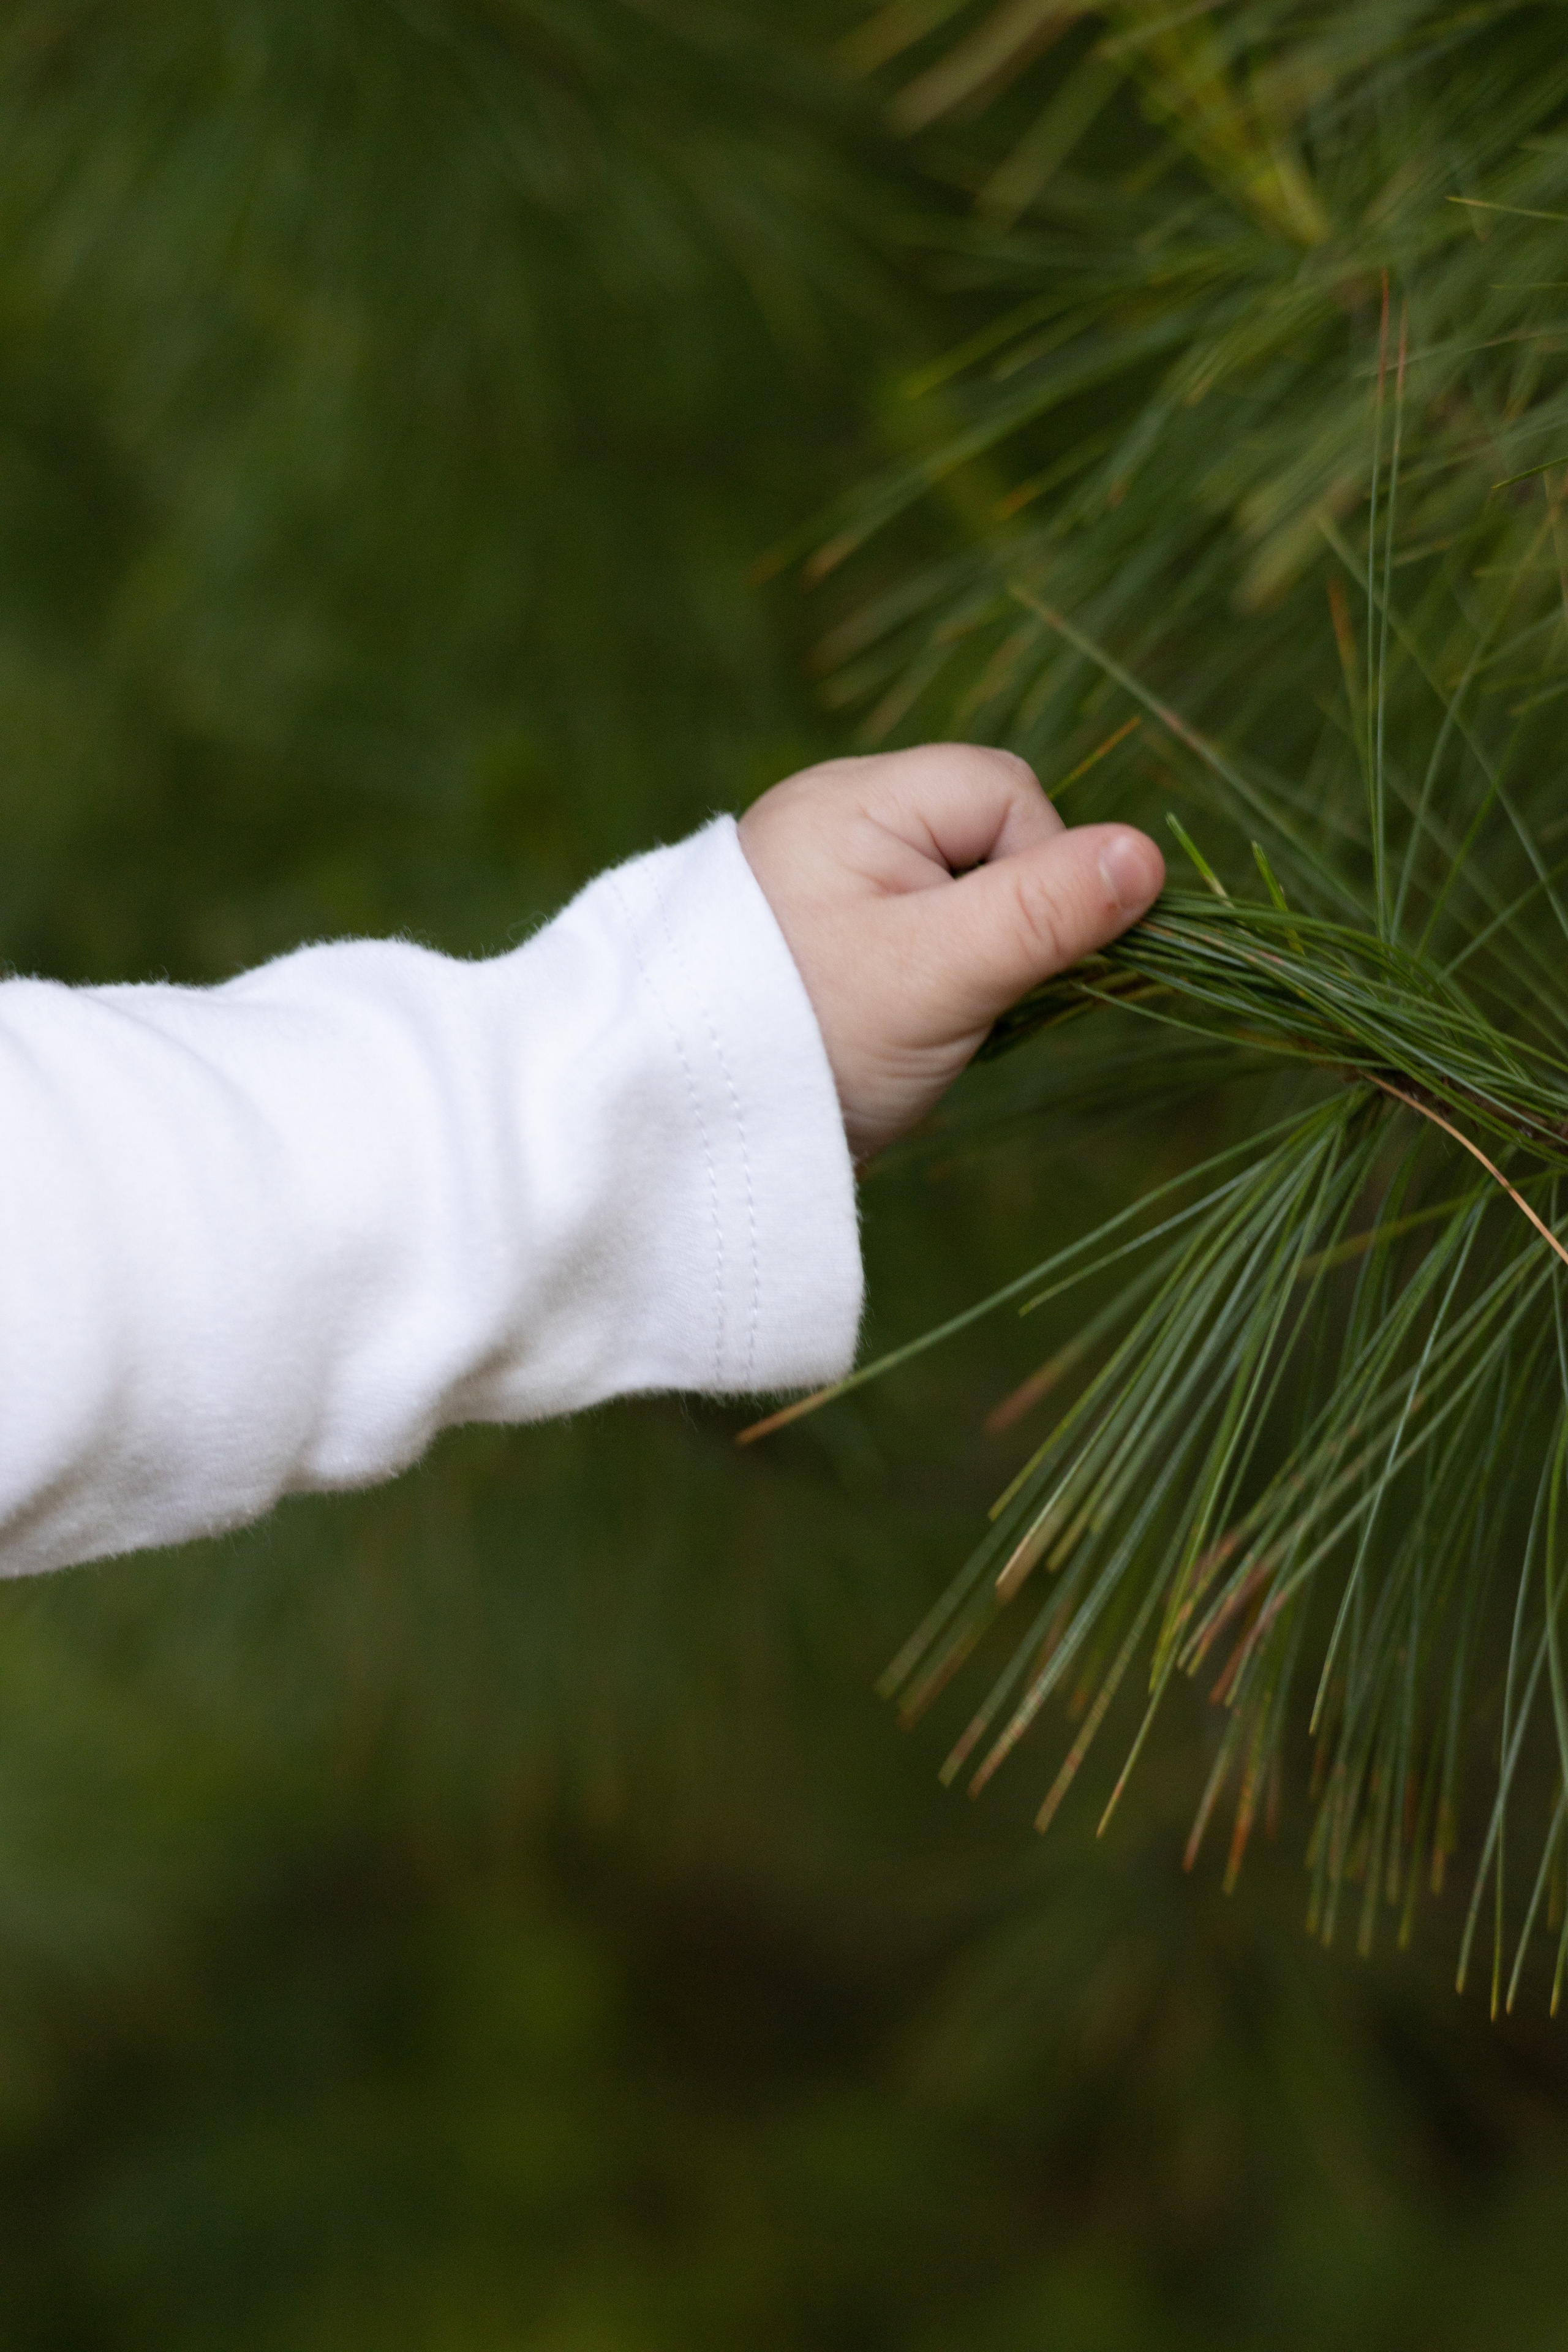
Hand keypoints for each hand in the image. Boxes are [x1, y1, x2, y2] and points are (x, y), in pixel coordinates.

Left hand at [738, 743, 1163, 1161]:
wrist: (683, 1127)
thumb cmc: (811, 1041)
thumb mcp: (940, 973)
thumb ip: (1043, 910)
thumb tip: (1146, 856)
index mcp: (853, 800)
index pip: (1006, 794)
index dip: (1041, 871)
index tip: (1007, 960)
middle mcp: (835, 819)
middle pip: (985, 836)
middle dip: (1002, 916)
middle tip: (960, 996)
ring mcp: (826, 877)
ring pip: (957, 890)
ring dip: (968, 953)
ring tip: (917, 1017)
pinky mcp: (825, 934)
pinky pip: (916, 928)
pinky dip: (929, 976)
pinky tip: (896, 1025)